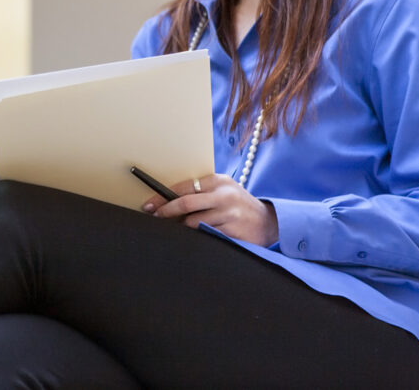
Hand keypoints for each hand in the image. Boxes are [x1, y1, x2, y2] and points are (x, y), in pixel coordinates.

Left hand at [142, 173, 279, 245]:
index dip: (163, 197)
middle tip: (154, 218)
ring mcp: (229, 214)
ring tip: (177, 230)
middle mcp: (224, 195)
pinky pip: (206, 235)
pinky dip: (197, 236)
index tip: (149, 205)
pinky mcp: (233, 231)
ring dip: (181, 228)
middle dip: (165, 212)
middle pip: (185, 203)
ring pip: (193, 223)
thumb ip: (201, 193)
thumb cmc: (238, 206)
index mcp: (218, 181)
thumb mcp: (223, 191)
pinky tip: (195, 237)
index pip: (183, 187)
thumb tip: (167, 201)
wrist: (269, 223)